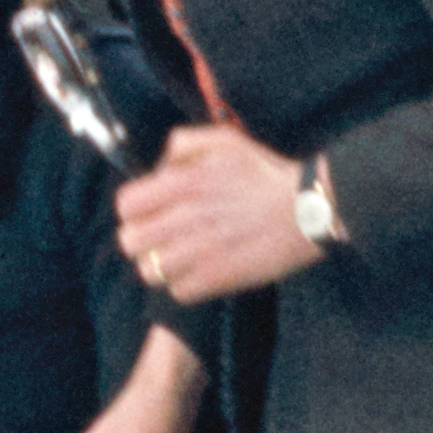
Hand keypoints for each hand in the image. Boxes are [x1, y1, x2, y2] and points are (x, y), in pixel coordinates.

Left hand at [115, 124, 324, 304]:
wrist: (308, 209)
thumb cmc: (267, 173)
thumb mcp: (224, 140)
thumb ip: (182, 144)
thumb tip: (158, 169)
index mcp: (183, 183)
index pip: (125, 206)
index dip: (134, 210)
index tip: (150, 212)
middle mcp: (185, 217)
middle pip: (130, 242)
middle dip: (142, 239)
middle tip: (163, 236)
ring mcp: (199, 252)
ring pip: (149, 271)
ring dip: (162, 265)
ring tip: (182, 257)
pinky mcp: (217, 278)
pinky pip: (177, 292)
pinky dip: (185, 284)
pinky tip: (202, 270)